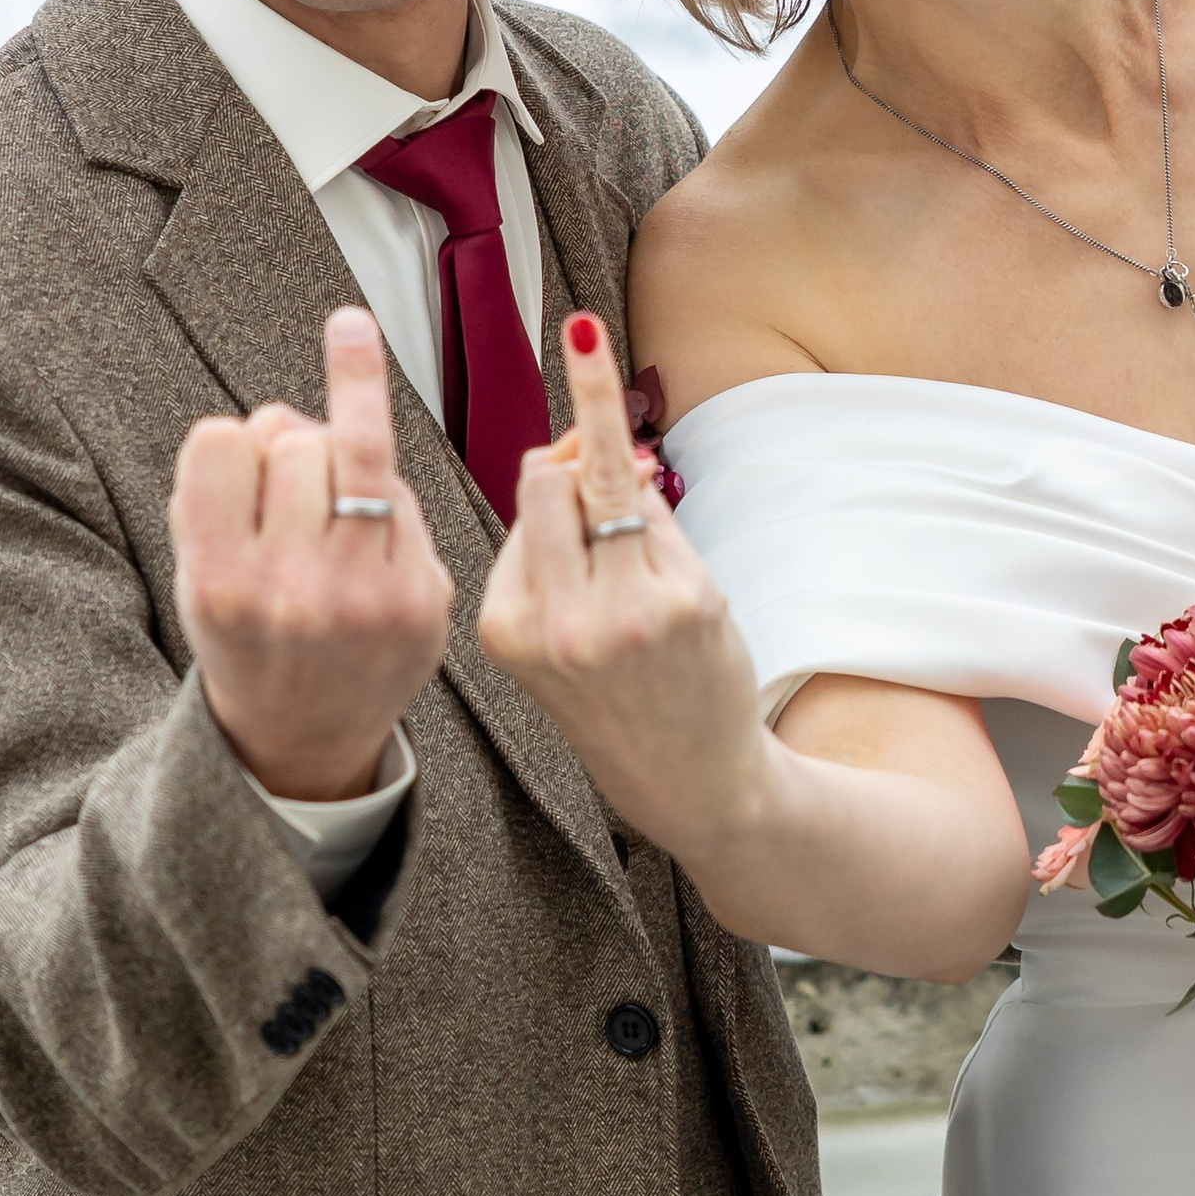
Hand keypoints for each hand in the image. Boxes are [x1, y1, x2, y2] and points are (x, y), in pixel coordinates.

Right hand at [171, 307, 453, 799]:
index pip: (219, 440)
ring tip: (328, 502)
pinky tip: (367, 540)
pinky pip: (402, 492)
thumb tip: (290, 411)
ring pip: (359, 447)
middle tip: (288, 503)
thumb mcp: (197, 570)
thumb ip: (219, 484)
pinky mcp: (422, 597)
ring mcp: (364, 594)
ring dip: (341, 457)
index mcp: (218, 581)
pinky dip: (383, 499)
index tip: (235, 465)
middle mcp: (291, 590)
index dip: (230, 442)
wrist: (303, 734)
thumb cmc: (248, 631)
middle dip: (292, 452)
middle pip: (297, 440)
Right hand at [477, 311, 763, 853]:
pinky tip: (668, 576)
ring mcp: (624, 613)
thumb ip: (557, 537)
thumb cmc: (619, 692)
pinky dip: (665, 529)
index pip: (521, 498)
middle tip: (615, 441)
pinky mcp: (686, 604)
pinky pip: (663, 518)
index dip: (555, 465)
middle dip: (584, 448)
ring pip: (612, 481)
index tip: (569, 418)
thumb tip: (589, 435)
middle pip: (550, 473)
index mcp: (506, 625)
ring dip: (628, 482)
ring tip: (642, 522)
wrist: (688, 777)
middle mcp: (556, 621)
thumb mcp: (556, 627)